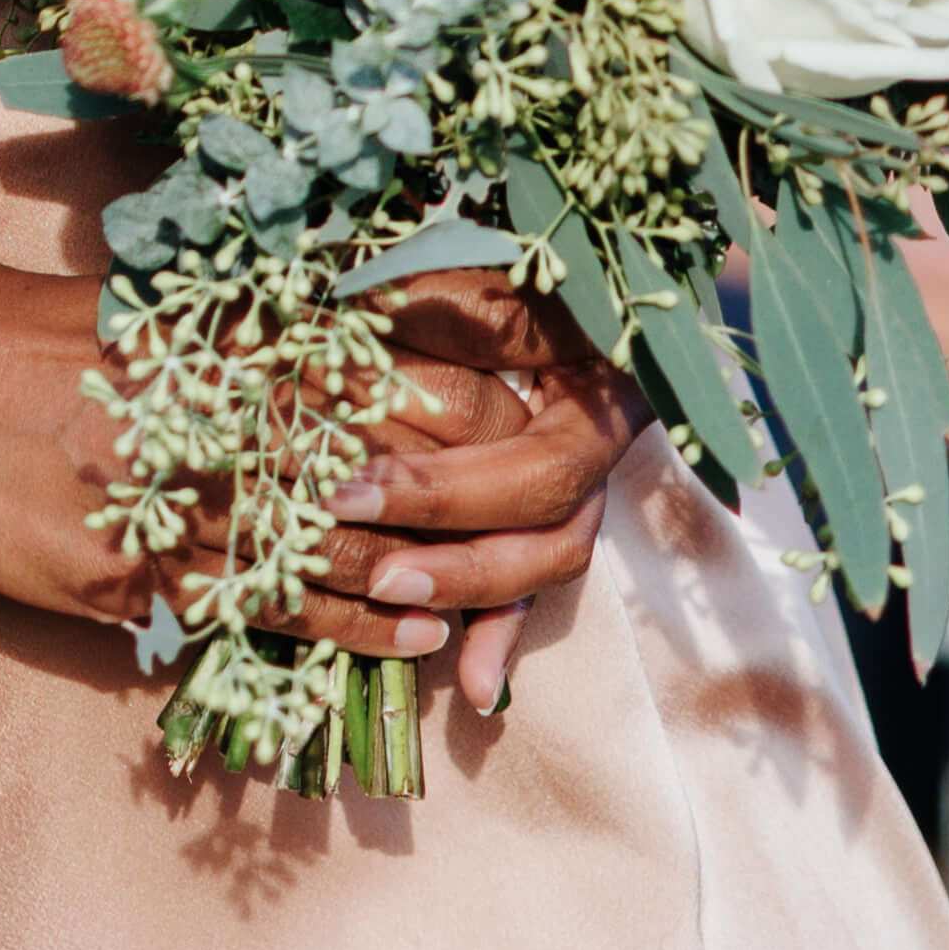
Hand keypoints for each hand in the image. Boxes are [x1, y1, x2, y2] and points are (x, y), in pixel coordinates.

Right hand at [0, 260, 622, 694]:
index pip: (385, 364)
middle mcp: (211, 409)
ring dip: (423, 579)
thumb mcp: (166, 312)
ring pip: (333, 549)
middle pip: (380, 461)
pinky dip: (346, 630)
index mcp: (227, 334)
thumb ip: (265, 331)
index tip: (543, 415)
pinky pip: (262, 609)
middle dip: (468, 498)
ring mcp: (172, 495)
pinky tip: (406, 640)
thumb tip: (377, 339)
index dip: (472, 400)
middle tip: (546, 521)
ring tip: (487, 598)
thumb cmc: (45, 339)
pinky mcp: (132, 571)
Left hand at [356, 271, 634, 721]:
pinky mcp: (551, 510)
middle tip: (369, 569)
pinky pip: (539, 583)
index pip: (528, 464)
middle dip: (456, 554)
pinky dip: (505, 634)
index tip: (349, 491)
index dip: (442, 489)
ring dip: (478, 597)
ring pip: (548, 560)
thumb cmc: (520, 259)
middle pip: (545, 523)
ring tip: (395, 608)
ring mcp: (582, 482)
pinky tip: (476, 691)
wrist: (575, 267)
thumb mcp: (485, 271)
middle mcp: (599, 445)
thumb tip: (359, 313)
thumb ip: (445, 301)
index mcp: (596, 390)